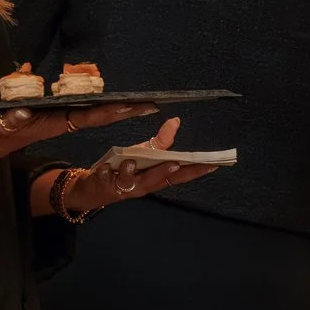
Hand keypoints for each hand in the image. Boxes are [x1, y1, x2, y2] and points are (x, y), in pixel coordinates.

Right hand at [0, 99, 155, 153]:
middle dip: (126, 111)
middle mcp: (67, 121)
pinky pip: (90, 114)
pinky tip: (120, 105)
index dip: (112, 110)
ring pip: (100, 115)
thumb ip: (12, 118)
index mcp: (59, 121)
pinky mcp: (63, 119)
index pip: (91, 115)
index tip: (133, 106)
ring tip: (145, 104)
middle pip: (103, 115)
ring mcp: (66, 120)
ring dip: (121, 111)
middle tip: (152, 104)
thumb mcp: (3, 123)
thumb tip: (20, 112)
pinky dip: (107, 110)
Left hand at [63, 118, 218, 216]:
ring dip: (132, 172)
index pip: (179, 176)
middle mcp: (144, 186)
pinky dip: (106, 173)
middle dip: (164, 172)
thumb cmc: (125, 169)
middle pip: (157, 180)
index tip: (213, 165)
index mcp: (156, 179)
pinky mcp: (106, 187)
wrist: (96, 187)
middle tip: (174, 163)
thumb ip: (160, 142)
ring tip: (131, 162)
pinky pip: (106, 179)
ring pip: (131, 181)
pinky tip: (103, 168)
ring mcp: (125, 188)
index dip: (196, 172)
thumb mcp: (144, 153)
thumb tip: (175, 121)